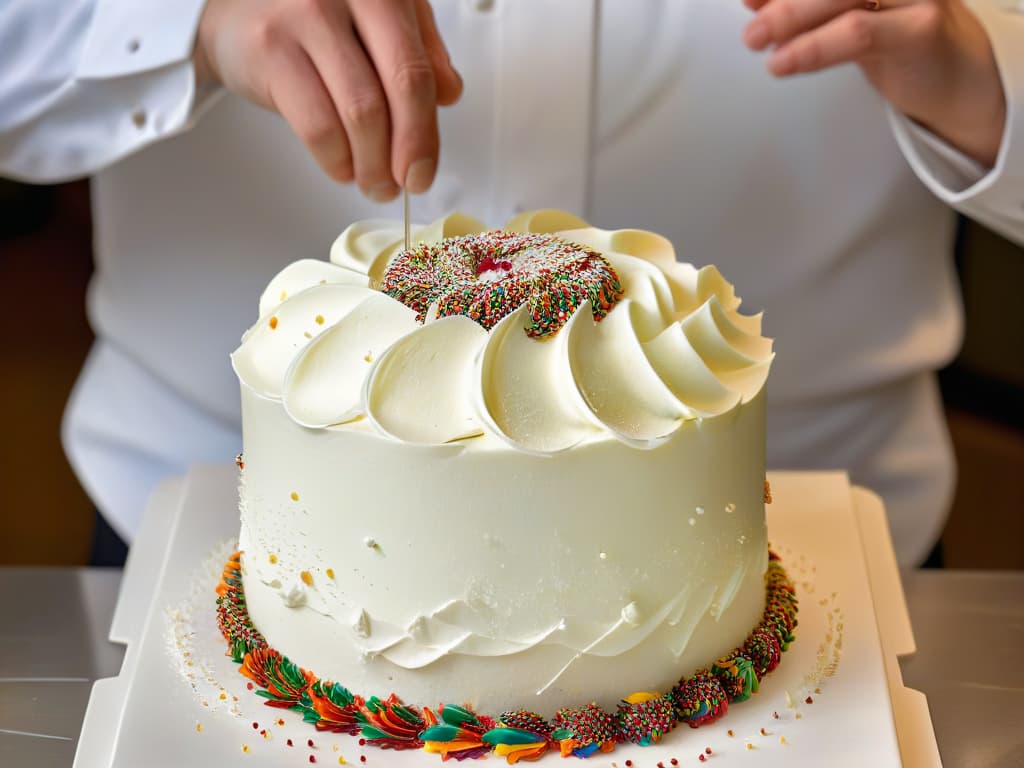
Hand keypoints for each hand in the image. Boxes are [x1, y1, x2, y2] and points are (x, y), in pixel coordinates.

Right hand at [194, 0, 462, 199]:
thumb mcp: (378, 21)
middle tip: (403, 184)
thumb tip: (449, 94)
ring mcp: (306, 17)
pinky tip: (341, 167)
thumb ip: (420, 51)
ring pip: (359, 115)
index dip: (426, 132)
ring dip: (370, 165)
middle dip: (405, 153)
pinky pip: (317, 125)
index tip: (424, 169)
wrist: (237, 9)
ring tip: (372, 181)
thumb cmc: (315, 15)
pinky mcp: (270, 49)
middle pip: (396, 92)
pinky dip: (335, 159)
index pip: (419, 71)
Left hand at [742, 0, 1005, 166]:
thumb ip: (801, 4)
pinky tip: (784, 62)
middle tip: (751, 24)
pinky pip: (858, 32)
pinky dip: (813, 48)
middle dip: (782, 0)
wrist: (953, 73)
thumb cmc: (895, 35)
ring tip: (757, 40)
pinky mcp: (922, 26)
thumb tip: (752, 0)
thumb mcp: (839, 14)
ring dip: (790, 17)